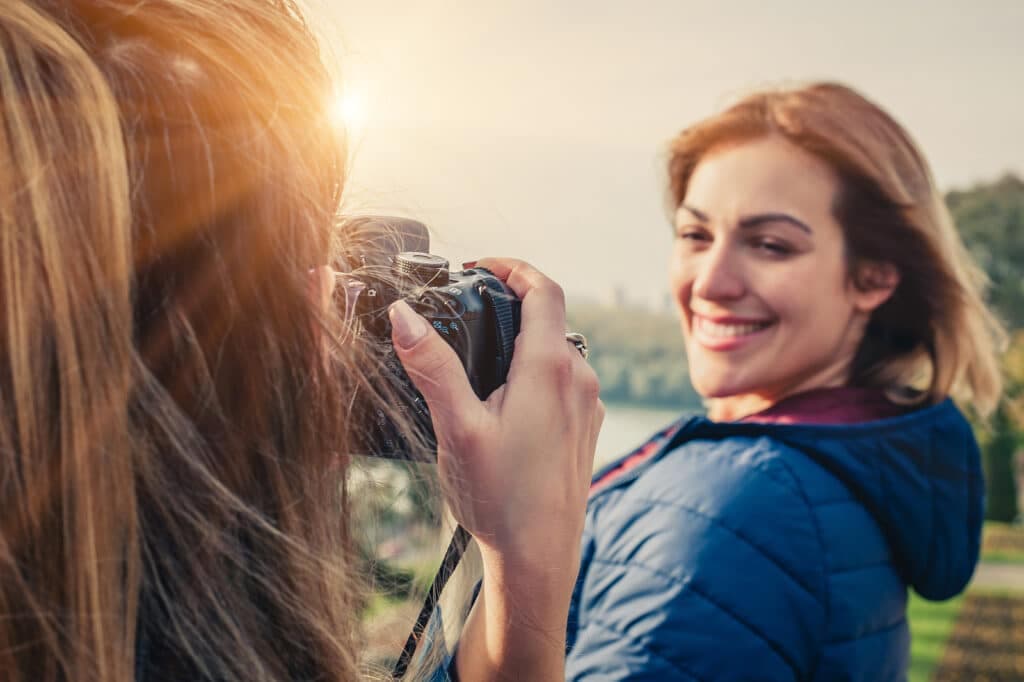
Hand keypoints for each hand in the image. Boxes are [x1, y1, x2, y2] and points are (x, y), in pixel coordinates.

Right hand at [389, 257, 602, 678]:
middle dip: (508, 304)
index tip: (478, 266)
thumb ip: (433, 366)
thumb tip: (403, 315)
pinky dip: (532, 370)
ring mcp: (586, 404)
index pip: (543, 289)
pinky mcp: (584, 427)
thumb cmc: (500, 499)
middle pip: (548, 318)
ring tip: (475, 356)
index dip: (512, 267)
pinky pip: (561, 379)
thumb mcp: (457, 427)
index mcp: (550, 367)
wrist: (540, 559)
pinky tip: (499, 399)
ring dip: (519, 341)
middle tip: (465, 308)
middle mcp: (579, 377)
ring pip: (555, 350)